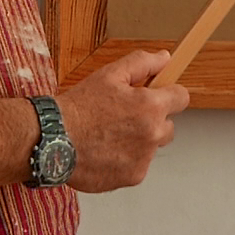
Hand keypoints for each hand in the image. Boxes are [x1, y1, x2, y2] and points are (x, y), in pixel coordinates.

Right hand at [57, 49, 189, 192]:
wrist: (53, 140)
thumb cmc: (78, 108)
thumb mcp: (109, 75)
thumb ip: (142, 63)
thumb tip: (164, 58)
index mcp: (151, 106)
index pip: (182, 99)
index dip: (169, 95)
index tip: (158, 96)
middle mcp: (153, 134)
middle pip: (169, 126)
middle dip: (153, 120)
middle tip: (124, 117)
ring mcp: (144, 158)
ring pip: (151, 147)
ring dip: (138, 142)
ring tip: (109, 135)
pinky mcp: (133, 177)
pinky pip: (138, 165)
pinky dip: (125, 160)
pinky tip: (104, 151)